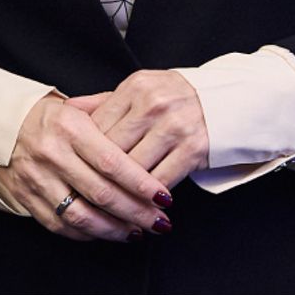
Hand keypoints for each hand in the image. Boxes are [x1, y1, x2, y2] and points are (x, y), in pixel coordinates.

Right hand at [0, 93, 170, 241]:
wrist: (2, 124)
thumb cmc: (51, 118)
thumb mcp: (80, 107)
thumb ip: (114, 118)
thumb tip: (152, 137)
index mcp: (69, 128)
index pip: (112, 162)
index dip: (141, 184)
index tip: (164, 197)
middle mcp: (51, 154)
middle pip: (101, 193)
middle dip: (136, 212)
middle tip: (160, 221)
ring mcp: (37, 180)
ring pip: (81, 216)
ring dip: (115, 230)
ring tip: (138, 232)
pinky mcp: (27, 199)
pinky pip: (62, 226)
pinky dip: (88, 235)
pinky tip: (108, 232)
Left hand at [68, 69, 209, 192]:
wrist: (228, 100)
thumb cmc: (176, 98)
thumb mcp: (140, 90)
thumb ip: (105, 101)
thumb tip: (67, 108)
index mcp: (136, 87)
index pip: (98, 124)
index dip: (83, 151)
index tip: (74, 170)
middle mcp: (154, 104)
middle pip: (113, 149)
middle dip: (98, 175)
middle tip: (85, 195)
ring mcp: (175, 126)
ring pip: (135, 168)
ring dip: (123, 191)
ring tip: (110, 206)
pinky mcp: (194, 149)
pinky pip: (161, 180)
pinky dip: (149, 197)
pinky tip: (141, 205)